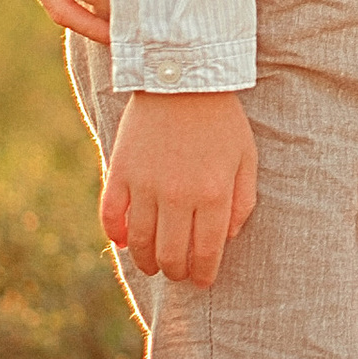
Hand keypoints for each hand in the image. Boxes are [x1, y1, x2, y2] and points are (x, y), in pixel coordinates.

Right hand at [102, 91, 257, 286]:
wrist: (182, 76)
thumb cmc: (221, 119)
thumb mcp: (246, 158)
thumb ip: (242, 202)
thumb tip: (228, 239)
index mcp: (212, 194)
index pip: (206, 251)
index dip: (203, 273)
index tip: (202, 282)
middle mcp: (177, 195)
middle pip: (171, 254)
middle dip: (176, 271)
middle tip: (178, 272)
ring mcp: (145, 185)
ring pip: (140, 242)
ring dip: (146, 261)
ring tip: (152, 264)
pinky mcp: (121, 171)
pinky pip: (111, 215)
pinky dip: (116, 234)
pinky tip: (124, 242)